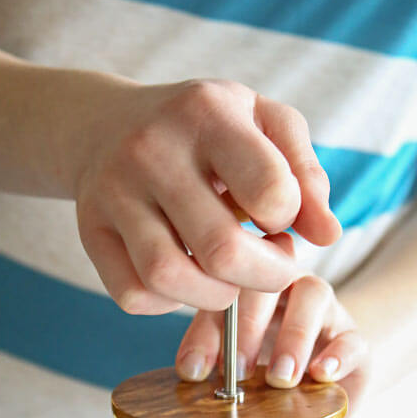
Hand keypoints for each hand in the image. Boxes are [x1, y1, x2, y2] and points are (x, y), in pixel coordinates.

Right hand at [75, 78, 340, 314]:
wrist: (106, 123)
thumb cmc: (205, 130)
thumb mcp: (265, 124)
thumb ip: (306, 175)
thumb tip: (327, 237)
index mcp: (207, 113)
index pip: (270, 192)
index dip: (287, 219)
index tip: (279, 217)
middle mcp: (152, 150)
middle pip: (221, 250)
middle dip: (264, 277)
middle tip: (273, 268)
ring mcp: (114, 193)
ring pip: (169, 279)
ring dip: (215, 297)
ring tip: (230, 278)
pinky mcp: (89, 231)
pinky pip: (133, 295)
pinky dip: (168, 304)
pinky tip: (186, 278)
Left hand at [176, 233, 368, 411]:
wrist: (319, 381)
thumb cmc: (265, 366)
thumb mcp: (234, 365)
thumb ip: (213, 359)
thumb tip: (191, 374)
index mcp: (244, 286)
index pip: (219, 291)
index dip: (205, 327)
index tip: (193, 371)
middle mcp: (283, 283)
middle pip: (266, 281)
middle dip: (248, 328)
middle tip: (237, 373)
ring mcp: (323, 307)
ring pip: (313, 295)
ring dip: (293, 337)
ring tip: (280, 379)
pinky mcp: (353, 337)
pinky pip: (351, 336)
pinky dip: (338, 355)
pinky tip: (322, 375)